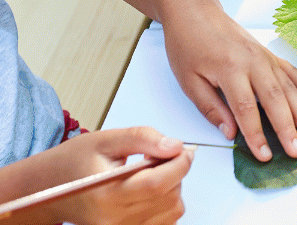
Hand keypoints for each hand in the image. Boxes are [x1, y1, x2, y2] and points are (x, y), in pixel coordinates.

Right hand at [49, 128, 191, 224]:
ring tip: (151, 174)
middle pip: (169, 198)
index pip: (157, 184)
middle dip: (176, 173)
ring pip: (172, 212)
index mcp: (106, 193)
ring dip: (172, 189)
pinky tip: (150, 191)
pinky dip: (166, 205)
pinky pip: (164, 223)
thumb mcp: (109, 139)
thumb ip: (145, 138)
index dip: (180, 164)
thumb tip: (175, 146)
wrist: (52, 188)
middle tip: (161, 158)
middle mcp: (112, 220)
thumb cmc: (78, 161)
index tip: (185, 150)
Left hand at [161, 4, 296, 162]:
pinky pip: (290, 70)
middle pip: (275, 99)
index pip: (246, 108)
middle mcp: (253, 61)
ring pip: (287, 87)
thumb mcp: (188, 81)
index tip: (265, 156)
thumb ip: (211, 107)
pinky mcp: (268, 53)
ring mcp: (264, 56)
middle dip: (288, 127)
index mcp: (230, 69)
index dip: (257, 134)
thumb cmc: (187, 46)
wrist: (195, 12)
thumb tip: (231, 132)